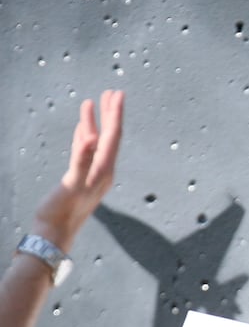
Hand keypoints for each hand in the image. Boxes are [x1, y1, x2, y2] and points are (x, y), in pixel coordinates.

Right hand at [29, 90, 124, 253]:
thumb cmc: (61, 212)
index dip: (115, 114)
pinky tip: (85, 128)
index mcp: (104, 170)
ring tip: (95, 102)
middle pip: (110, 136)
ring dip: (97, 121)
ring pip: (97, 142)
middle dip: (111, 113)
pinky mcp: (80, 177)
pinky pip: (86, 151)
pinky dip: (86, 136)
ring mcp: (91, 174)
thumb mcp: (73, 184)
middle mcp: (102, 171)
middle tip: (113, 92)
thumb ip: (82, 161)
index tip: (118, 94)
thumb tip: (93, 139)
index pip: (113, 136)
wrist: (53, 234)